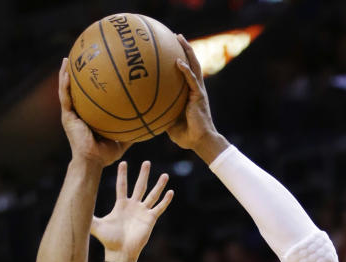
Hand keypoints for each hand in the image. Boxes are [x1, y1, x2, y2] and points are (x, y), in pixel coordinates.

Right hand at [59, 59, 126, 166]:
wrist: (92, 161)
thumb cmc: (104, 155)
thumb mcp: (120, 142)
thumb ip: (130, 134)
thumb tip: (145, 126)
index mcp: (88, 119)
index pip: (88, 99)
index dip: (90, 87)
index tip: (95, 71)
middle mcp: (78, 115)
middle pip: (76, 91)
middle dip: (76, 76)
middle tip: (80, 60)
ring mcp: (71, 115)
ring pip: (66, 90)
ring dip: (66, 74)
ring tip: (68, 59)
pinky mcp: (67, 117)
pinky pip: (65, 97)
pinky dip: (64, 84)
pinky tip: (66, 71)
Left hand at [90, 160, 172, 261]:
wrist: (120, 253)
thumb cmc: (108, 240)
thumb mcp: (96, 225)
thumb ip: (87, 214)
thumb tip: (73, 207)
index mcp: (121, 205)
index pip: (122, 186)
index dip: (122, 175)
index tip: (123, 162)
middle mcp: (133, 206)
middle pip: (139, 186)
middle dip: (143, 174)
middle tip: (146, 162)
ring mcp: (142, 212)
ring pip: (152, 195)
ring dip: (158, 185)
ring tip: (164, 174)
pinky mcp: (150, 219)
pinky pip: (159, 208)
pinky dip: (165, 200)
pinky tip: (171, 191)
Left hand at [166, 36, 221, 154]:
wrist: (200, 141)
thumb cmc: (186, 135)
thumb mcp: (169, 122)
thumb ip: (162, 113)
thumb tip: (145, 111)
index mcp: (190, 93)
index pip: (186, 72)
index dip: (181, 59)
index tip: (172, 48)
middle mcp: (196, 89)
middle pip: (192, 63)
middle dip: (185, 48)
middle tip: (177, 36)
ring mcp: (198, 91)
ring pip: (194, 66)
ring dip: (187, 51)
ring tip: (179, 38)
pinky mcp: (199, 96)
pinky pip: (191, 80)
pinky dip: (185, 70)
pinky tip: (178, 62)